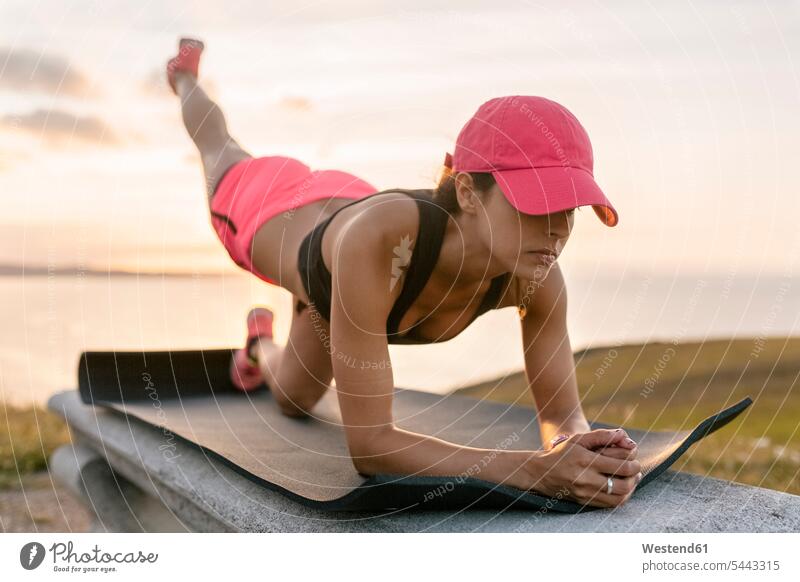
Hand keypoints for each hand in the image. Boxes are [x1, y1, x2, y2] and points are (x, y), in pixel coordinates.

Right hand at [523, 428, 642, 507]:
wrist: (542, 473)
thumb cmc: (562, 453)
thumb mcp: (578, 439)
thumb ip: (601, 435)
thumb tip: (623, 434)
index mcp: (586, 461)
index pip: (620, 466)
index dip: (633, 464)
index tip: (635, 459)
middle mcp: (586, 479)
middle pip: (622, 484)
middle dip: (634, 477)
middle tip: (636, 469)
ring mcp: (585, 493)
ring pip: (619, 498)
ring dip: (630, 489)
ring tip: (632, 479)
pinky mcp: (585, 502)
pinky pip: (610, 505)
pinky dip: (621, 497)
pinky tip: (621, 489)